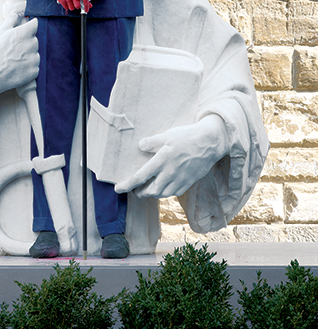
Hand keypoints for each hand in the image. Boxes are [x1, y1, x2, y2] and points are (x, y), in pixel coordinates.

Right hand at [0, 12, 39, 110]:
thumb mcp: (0, 31)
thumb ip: (11, 20)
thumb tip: (18, 13)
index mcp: (25, 32)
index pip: (35, 24)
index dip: (28, 27)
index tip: (23, 31)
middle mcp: (33, 44)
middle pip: (34, 40)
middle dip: (26, 42)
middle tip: (13, 49)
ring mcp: (34, 58)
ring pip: (35, 53)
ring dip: (28, 55)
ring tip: (13, 59)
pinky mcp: (34, 71)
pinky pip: (34, 66)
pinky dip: (28, 67)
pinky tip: (16, 68)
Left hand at [114, 115, 229, 198]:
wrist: (210, 143)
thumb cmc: (187, 137)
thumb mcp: (167, 135)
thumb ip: (152, 142)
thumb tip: (140, 146)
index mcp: (161, 161)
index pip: (140, 177)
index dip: (127, 184)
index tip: (118, 189)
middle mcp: (170, 173)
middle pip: (150, 191)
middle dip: (140, 192)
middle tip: (134, 190)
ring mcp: (180, 179)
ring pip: (162, 194)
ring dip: (152, 193)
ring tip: (147, 189)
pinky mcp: (188, 182)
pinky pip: (174, 192)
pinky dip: (165, 192)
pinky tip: (164, 186)